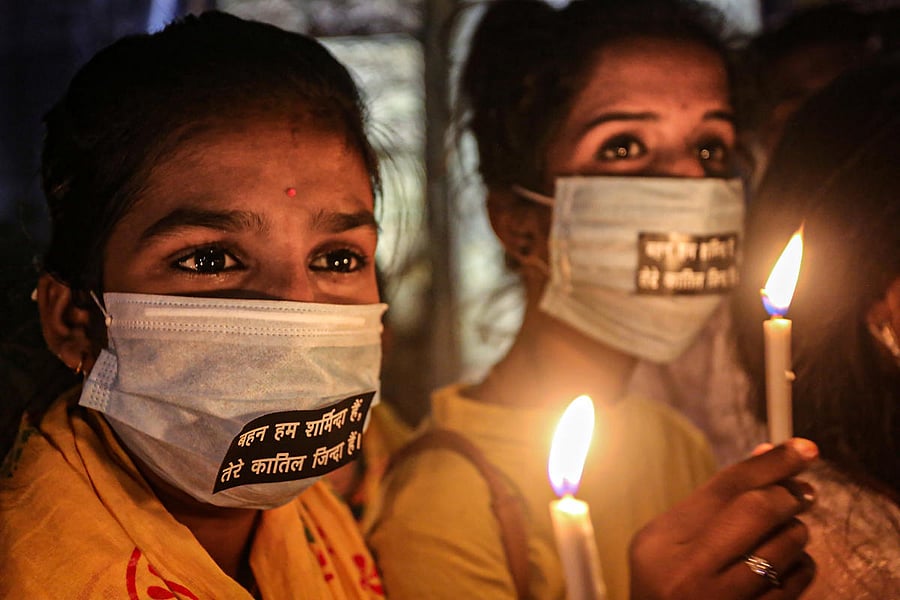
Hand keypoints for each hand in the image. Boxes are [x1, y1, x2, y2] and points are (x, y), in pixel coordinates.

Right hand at [629, 438, 817, 599]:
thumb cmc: (670, 579)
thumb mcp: (671, 538)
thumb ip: (714, 500)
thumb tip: (768, 452)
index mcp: (661, 539)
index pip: (724, 487)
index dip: (769, 462)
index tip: (803, 448)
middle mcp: (688, 570)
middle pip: (756, 510)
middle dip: (788, 495)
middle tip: (802, 492)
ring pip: (784, 546)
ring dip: (796, 532)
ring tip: (789, 530)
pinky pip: (795, 582)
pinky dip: (800, 565)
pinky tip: (788, 563)